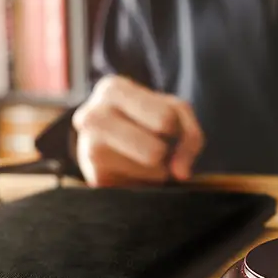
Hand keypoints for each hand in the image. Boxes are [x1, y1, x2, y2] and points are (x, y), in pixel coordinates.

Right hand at [72, 75, 204, 186]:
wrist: (106, 135)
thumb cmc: (145, 116)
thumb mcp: (174, 111)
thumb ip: (190, 135)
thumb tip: (180, 173)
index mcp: (112, 89)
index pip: (165, 119)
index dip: (174, 127)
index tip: (163, 124)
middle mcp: (92, 117)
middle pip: (155, 152)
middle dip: (164, 152)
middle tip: (153, 144)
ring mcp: (87, 149)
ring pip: (151, 172)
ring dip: (157, 169)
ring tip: (141, 155)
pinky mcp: (93, 178)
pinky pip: (140, 187)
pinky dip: (145, 181)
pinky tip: (132, 169)